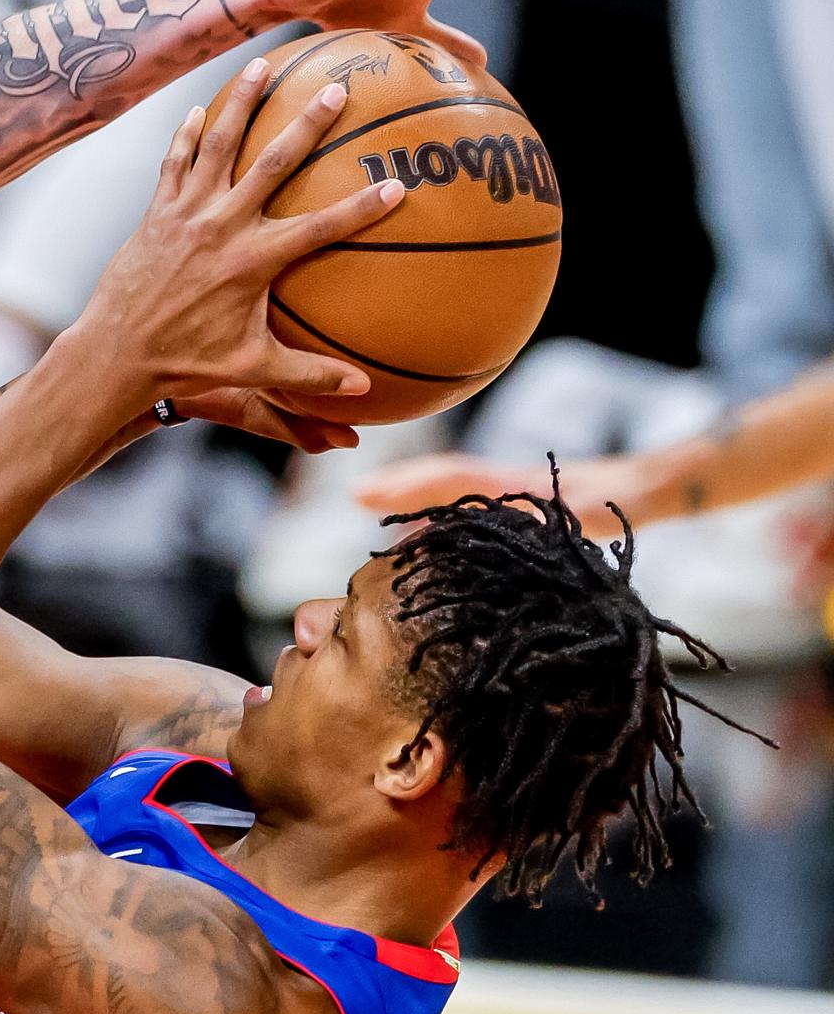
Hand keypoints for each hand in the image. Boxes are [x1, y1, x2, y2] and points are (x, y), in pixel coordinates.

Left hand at [65, 58, 404, 411]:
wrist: (115, 352)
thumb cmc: (185, 364)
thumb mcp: (252, 371)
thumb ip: (309, 377)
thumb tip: (362, 393)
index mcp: (252, 262)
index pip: (319, 227)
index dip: (361, 208)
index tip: (397, 185)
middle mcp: (221, 227)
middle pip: (272, 164)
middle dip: (307, 125)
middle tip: (335, 90)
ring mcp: (185, 214)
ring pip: (217, 145)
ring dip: (241, 103)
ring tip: (260, 65)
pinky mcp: (157, 212)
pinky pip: (174, 162)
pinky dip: (187, 133)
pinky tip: (200, 108)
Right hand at [356, 451, 646, 539]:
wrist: (657, 483)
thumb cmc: (630, 498)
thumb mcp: (596, 509)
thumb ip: (559, 514)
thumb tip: (516, 519)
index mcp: (515, 485)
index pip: (450, 478)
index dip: (407, 487)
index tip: (364, 494)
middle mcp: (506, 485)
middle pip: (441, 478)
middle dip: (398, 486)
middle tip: (356, 497)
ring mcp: (511, 493)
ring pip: (453, 491)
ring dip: (417, 499)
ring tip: (381, 516)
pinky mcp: (522, 505)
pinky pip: (469, 504)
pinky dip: (443, 513)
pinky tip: (436, 534)